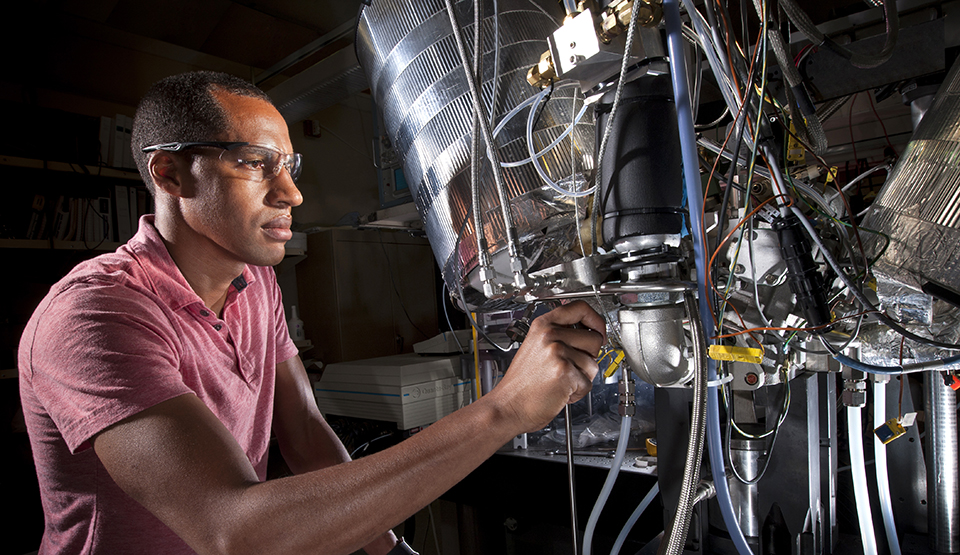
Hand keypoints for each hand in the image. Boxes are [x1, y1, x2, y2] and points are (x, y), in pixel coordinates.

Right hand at [487, 300, 605, 432]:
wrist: (507, 406)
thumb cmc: (522, 383)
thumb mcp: (536, 346)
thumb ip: (559, 335)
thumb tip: (589, 333)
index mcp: (543, 325)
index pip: (580, 308)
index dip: (596, 320)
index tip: (598, 330)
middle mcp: (549, 334)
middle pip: (595, 337)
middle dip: (590, 356)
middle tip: (571, 367)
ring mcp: (557, 352)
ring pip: (593, 364)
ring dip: (582, 378)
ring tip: (560, 381)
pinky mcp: (564, 371)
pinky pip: (588, 383)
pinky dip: (577, 393)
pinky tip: (559, 391)